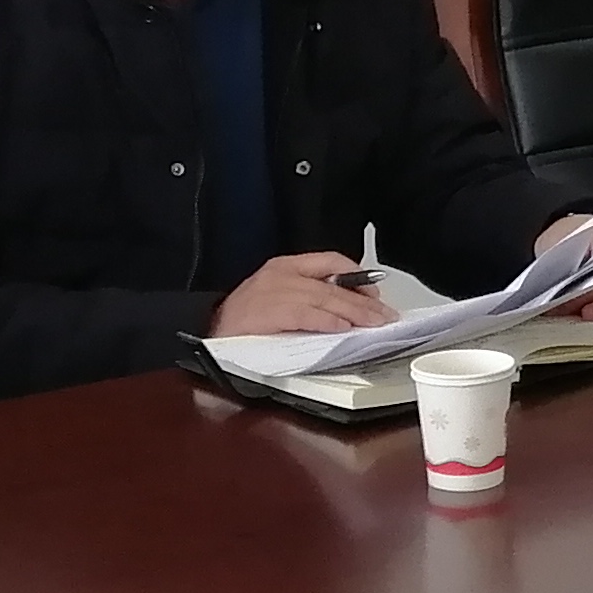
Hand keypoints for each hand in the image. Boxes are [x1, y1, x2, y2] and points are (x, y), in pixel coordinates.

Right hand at [213, 252, 397, 339]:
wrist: (206, 331)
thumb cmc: (242, 319)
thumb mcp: (277, 297)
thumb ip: (307, 296)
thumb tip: (345, 308)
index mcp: (284, 266)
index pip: (330, 261)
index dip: (357, 276)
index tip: (374, 293)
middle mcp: (282, 274)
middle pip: (334, 285)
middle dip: (364, 301)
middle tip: (385, 315)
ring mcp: (276, 292)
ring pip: (327, 300)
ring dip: (355, 314)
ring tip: (374, 324)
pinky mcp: (271, 312)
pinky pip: (308, 315)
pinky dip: (329, 322)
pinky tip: (344, 328)